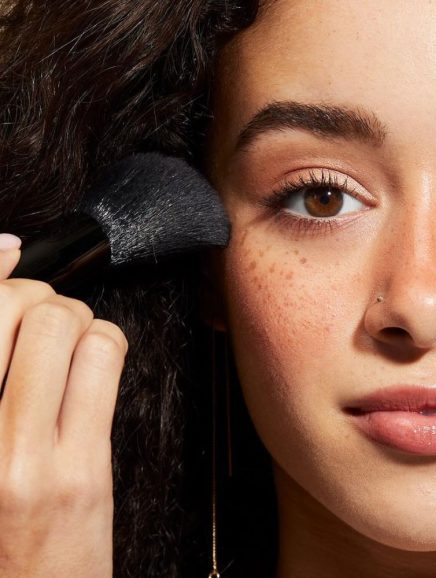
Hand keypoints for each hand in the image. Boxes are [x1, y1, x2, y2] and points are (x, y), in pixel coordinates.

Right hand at [0, 234, 125, 576]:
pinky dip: (104, 341)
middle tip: (33, 318)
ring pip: (62, 320)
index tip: (2, 257)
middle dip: (31, 295)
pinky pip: (103, 356)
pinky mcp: (83, 468)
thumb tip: (3, 277)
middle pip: (12, 304)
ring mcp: (24, 456)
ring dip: (72, 316)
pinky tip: (92, 365)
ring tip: (64, 344)